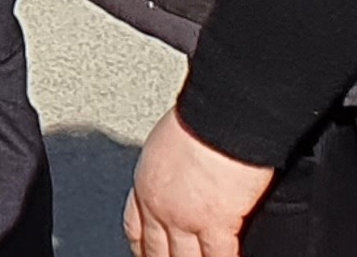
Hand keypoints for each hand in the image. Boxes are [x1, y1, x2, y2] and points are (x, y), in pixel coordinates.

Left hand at [125, 110, 274, 256]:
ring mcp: (186, 219)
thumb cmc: (199, 118)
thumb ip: (169, 168)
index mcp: (146, 184)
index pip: (135, 228)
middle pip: (157, 250)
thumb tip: (180, 173)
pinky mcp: (217, 223)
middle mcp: (161, 206)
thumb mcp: (167, 144)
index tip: (145, 254)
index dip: (141, 248)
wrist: (221, 115)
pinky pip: (220, 256)